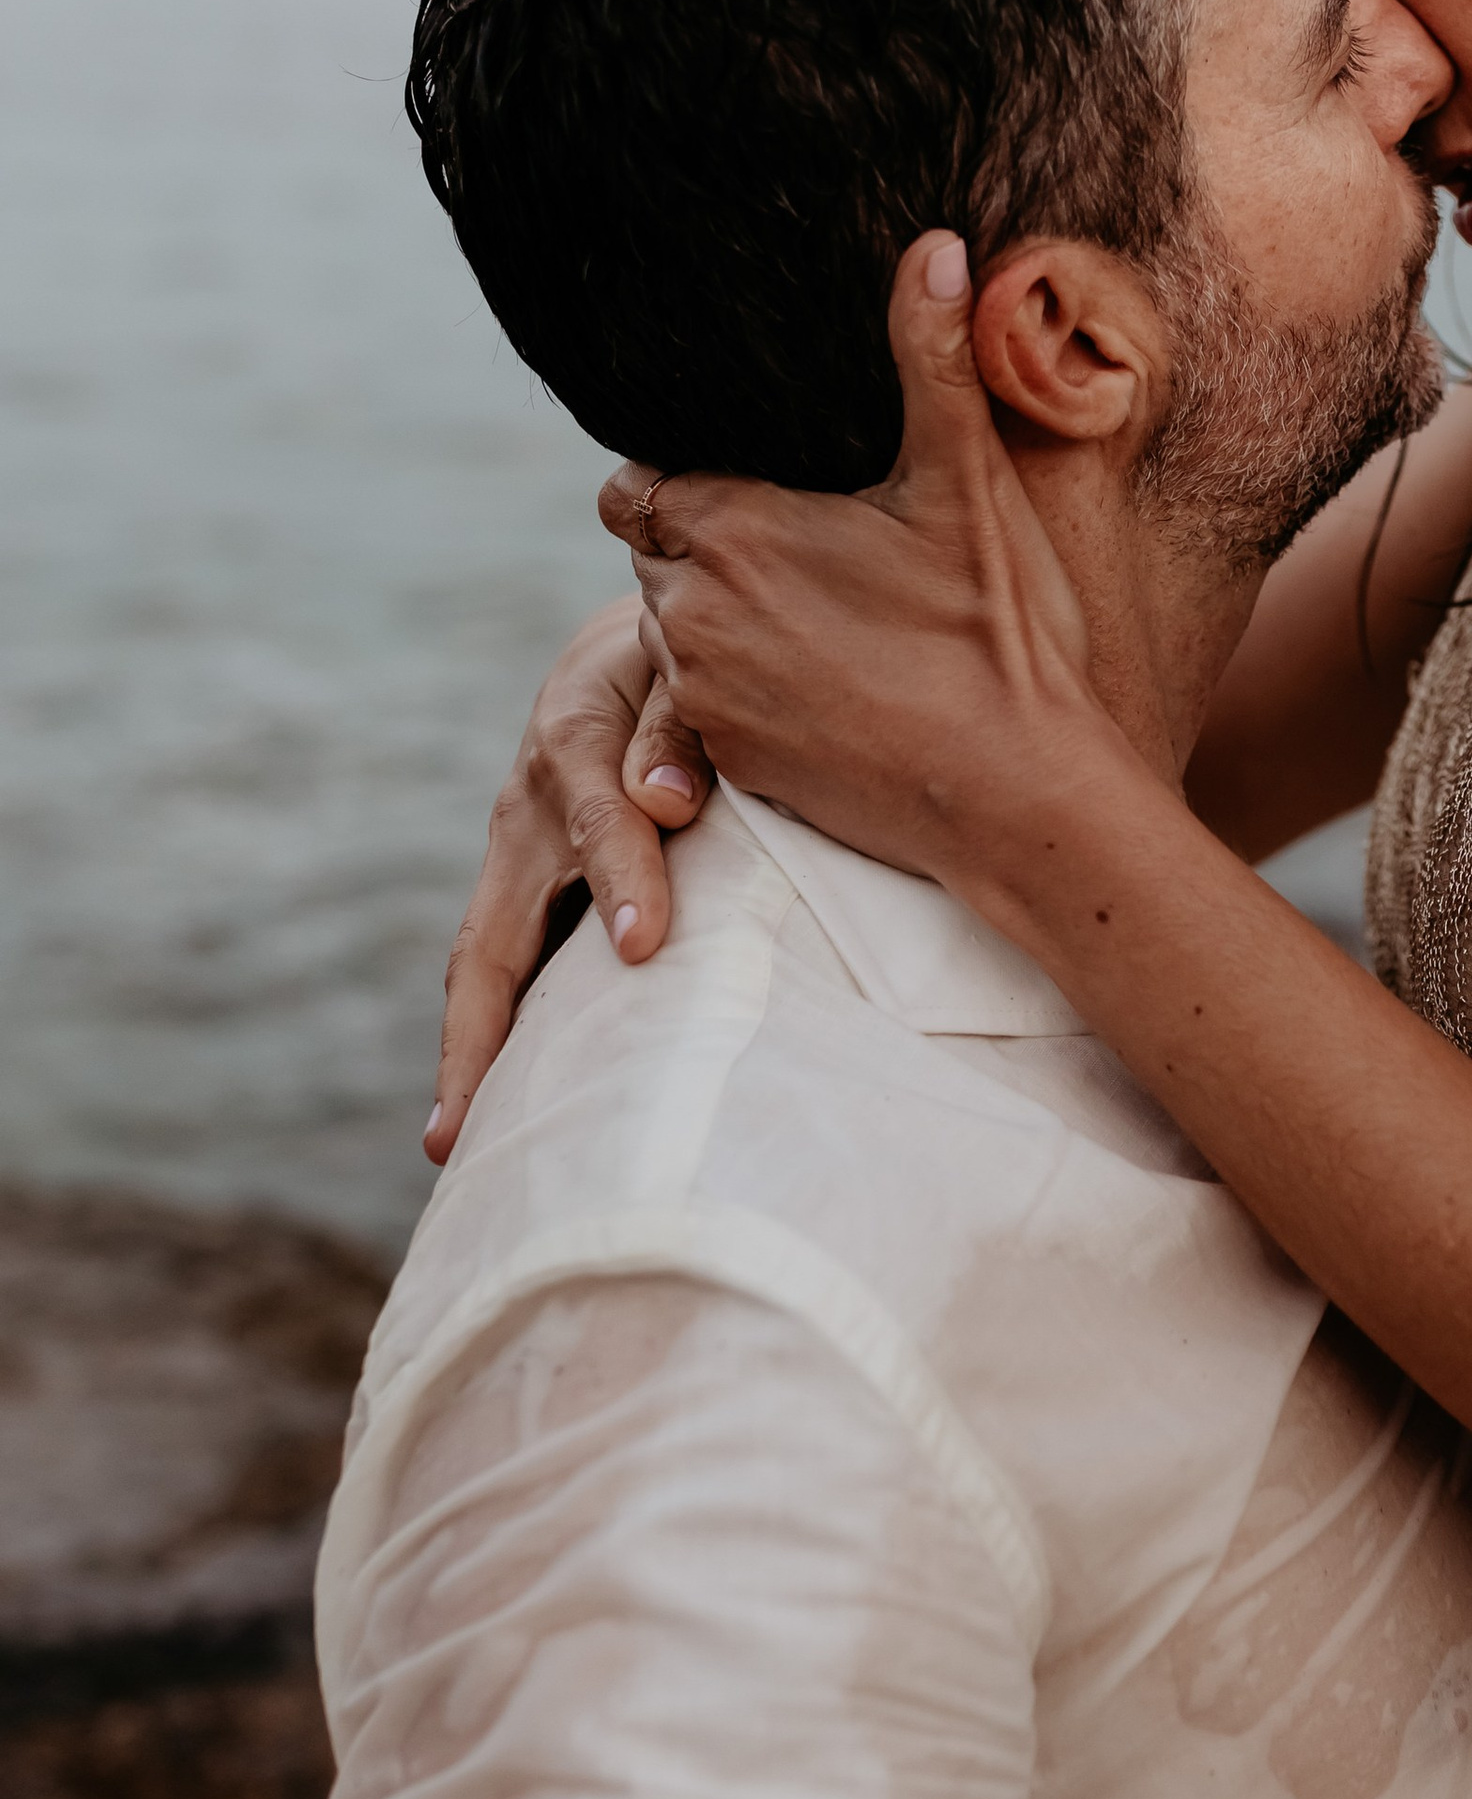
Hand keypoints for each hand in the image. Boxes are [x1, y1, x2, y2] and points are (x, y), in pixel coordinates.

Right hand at [427, 601, 709, 1164]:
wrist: (626, 649)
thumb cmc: (675, 656)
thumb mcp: (679, 656)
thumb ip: (682, 720)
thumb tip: (665, 802)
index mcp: (573, 746)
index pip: (600, 823)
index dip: (622, 882)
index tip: (645, 949)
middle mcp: (526, 814)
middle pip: (490, 938)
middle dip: (478, 1036)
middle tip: (467, 1128)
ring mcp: (517, 858)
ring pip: (486, 967)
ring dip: (474, 1055)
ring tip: (463, 1150)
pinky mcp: (529, 887)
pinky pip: (510, 970)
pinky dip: (503, 1036)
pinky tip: (508, 1112)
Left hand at [601, 233, 1124, 905]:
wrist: (1018, 798)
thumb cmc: (998, 636)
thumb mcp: (967, 485)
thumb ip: (934, 359)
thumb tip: (937, 244)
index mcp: (730, 531)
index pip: (636, 481)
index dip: (682, 475)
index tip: (754, 482)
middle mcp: (691, 615)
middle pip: (651, 555)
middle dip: (703, 543)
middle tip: (800, 541)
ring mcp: (704, 699)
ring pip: (671, 632)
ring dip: (721, 616)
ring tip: (818, 611)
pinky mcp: (730, 765)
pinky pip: (700, 707)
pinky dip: (743, 687)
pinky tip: (829, 680)